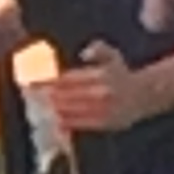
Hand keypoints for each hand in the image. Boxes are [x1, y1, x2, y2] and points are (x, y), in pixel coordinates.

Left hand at [40, 43, 156, 134]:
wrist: (144, 95)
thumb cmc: (121, 74)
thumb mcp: (113, 56)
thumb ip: (99, 49)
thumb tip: (84, 53)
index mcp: (99, 75)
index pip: (65, 80)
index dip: (45, 82)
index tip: (30, 83)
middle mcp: (100, 93)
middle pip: (63, 96)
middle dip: (43, 97)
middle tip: (28, 96)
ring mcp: (101, 110)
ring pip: (68, 111)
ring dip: (49, 110)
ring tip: (36, 107)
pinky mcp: (102, 123)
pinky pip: (77, 125)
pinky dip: (63, 122)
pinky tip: (53, 120)